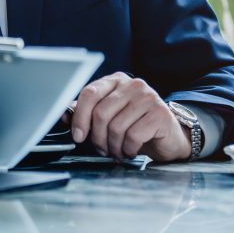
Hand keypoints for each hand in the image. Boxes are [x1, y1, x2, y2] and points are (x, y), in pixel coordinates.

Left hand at [70, 72, 189, 161]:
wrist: (169, 137)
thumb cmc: (135, 126)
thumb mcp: (110, 117)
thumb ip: (87, 113)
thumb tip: (64, 114)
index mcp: (116, 80)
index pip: (89, 93)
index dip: (79, 117)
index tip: (77, 136)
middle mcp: (133, 85)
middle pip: (101, 113)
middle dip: (97, 137)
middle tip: (101, 149)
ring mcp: (148, 97)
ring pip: (116, 127)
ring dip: (113, 146)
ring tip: (117, 151)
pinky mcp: (159, 114)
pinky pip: (133, 136)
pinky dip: (128, 149)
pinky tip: (130, 151)